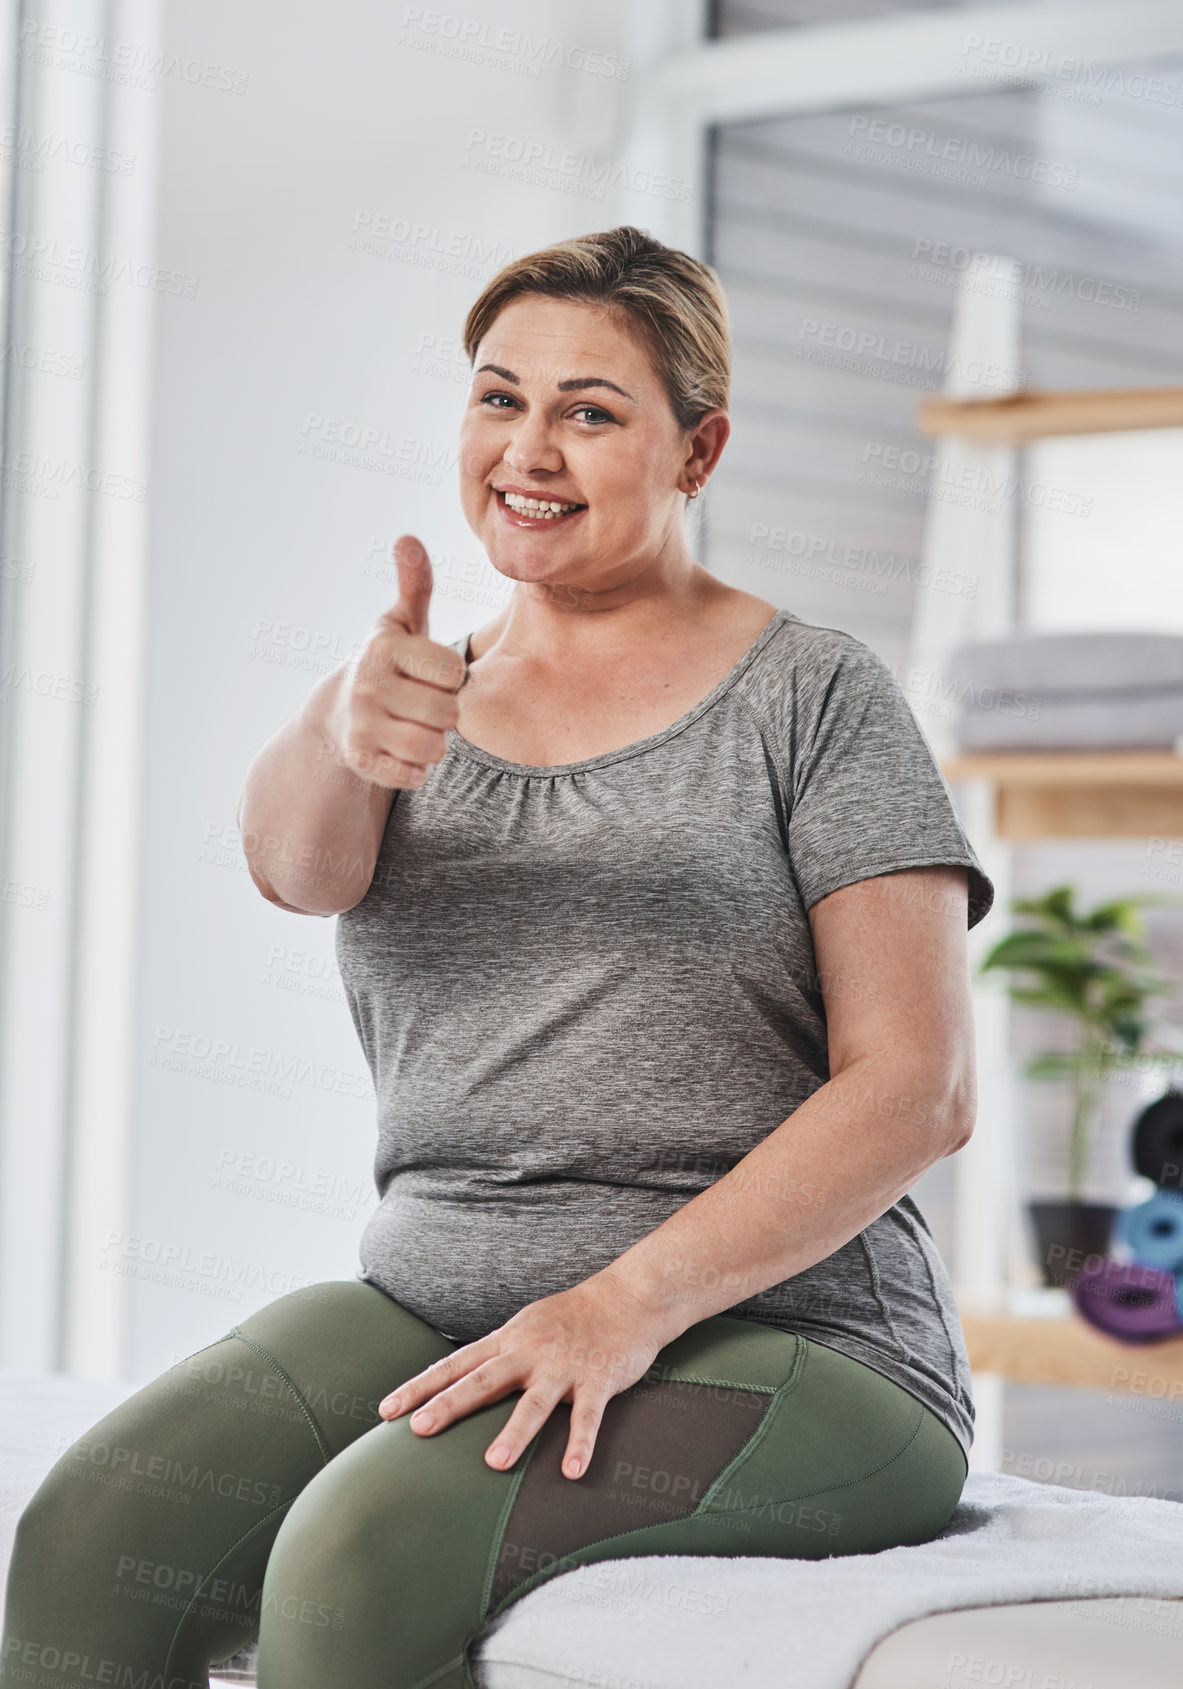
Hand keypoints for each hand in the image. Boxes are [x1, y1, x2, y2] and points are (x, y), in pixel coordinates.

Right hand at [324, 535, 465, 789]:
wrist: (340, 713)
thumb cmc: (389, 664)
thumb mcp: (401, 624)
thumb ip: (414, 585)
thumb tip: (407, 538)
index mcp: (385, 648)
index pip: (455, 673)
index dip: (450, 679)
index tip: (428, 675)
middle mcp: (368, 684)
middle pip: (448, 713)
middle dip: (444, 713)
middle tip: (422, 703)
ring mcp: (361, 724)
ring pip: (434, 747)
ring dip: (433, 743)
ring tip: (414, 726)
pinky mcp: (360, 761)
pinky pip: (414, 775)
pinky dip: (414, 769)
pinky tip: (399, 750)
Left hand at [377, 1275, 666, 1478]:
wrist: (629, 1297)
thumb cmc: (572, 1318)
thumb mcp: (526, 1327)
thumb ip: (496, 1356)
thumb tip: (458, 1383)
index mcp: (508, 1340)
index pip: (455, 1364)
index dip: (420, 1387)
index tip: (385, 1410)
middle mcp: (530, 1351)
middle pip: (483, 1380)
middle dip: (450, 1405)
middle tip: (419, 1429)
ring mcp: (564, 1366)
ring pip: (535, 1402)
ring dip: (515, 1432)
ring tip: (494, 1463)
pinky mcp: (598, 1379)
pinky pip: (589, 1416)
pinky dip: (581, 1443)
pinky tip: (572, 1471)